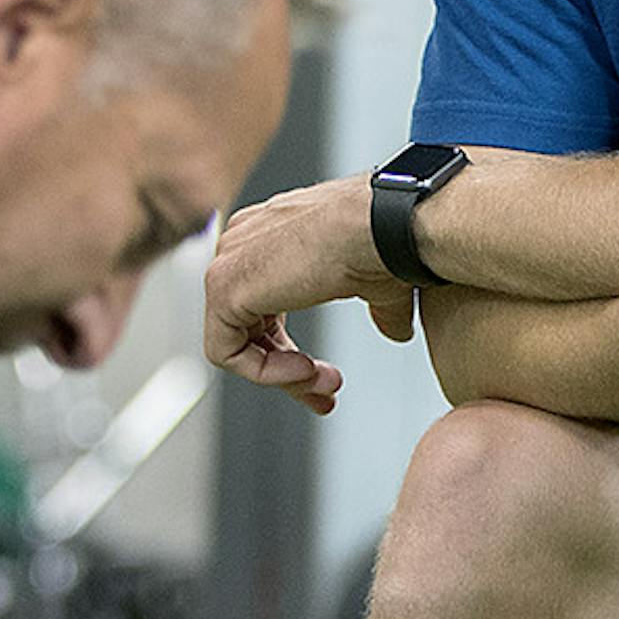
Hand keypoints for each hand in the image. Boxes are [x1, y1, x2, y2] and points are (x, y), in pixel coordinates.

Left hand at [204, 174, 415, 411]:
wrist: (382, 225)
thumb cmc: (383, 238)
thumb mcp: (378, 283)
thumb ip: (376, 309)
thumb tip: (396, 331)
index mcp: (269, 235)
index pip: (263, 307)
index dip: (291, 351)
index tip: (324, 377)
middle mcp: (242, 244)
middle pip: (248, 328)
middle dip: (287, 371)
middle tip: (324, 393)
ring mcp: (227, 263)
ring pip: (237, 344)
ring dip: (283, 375)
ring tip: (324, 386)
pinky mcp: (222, 288)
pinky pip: (226, 352)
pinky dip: (264, 372)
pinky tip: (303, 371)